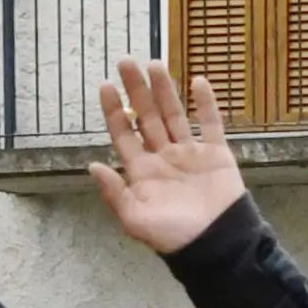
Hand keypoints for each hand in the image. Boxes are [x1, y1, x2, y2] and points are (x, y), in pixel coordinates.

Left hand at [90, 59, 247, 256]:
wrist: (216, 246)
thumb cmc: (173, 237)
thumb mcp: (135, 219)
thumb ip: (114, 192)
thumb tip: (90, 165)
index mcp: (141, 171)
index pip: (124, 133)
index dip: (115, 110)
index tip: (106, 85)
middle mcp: (163, 156)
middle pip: (146, 116)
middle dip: (137, 90)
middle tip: (126, 61)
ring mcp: (190, 153)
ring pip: (174, 114)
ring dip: (165, 90)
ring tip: (154, 64)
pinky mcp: (216, 154)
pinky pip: (211, 124)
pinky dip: (206, 103)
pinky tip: (197, 81)